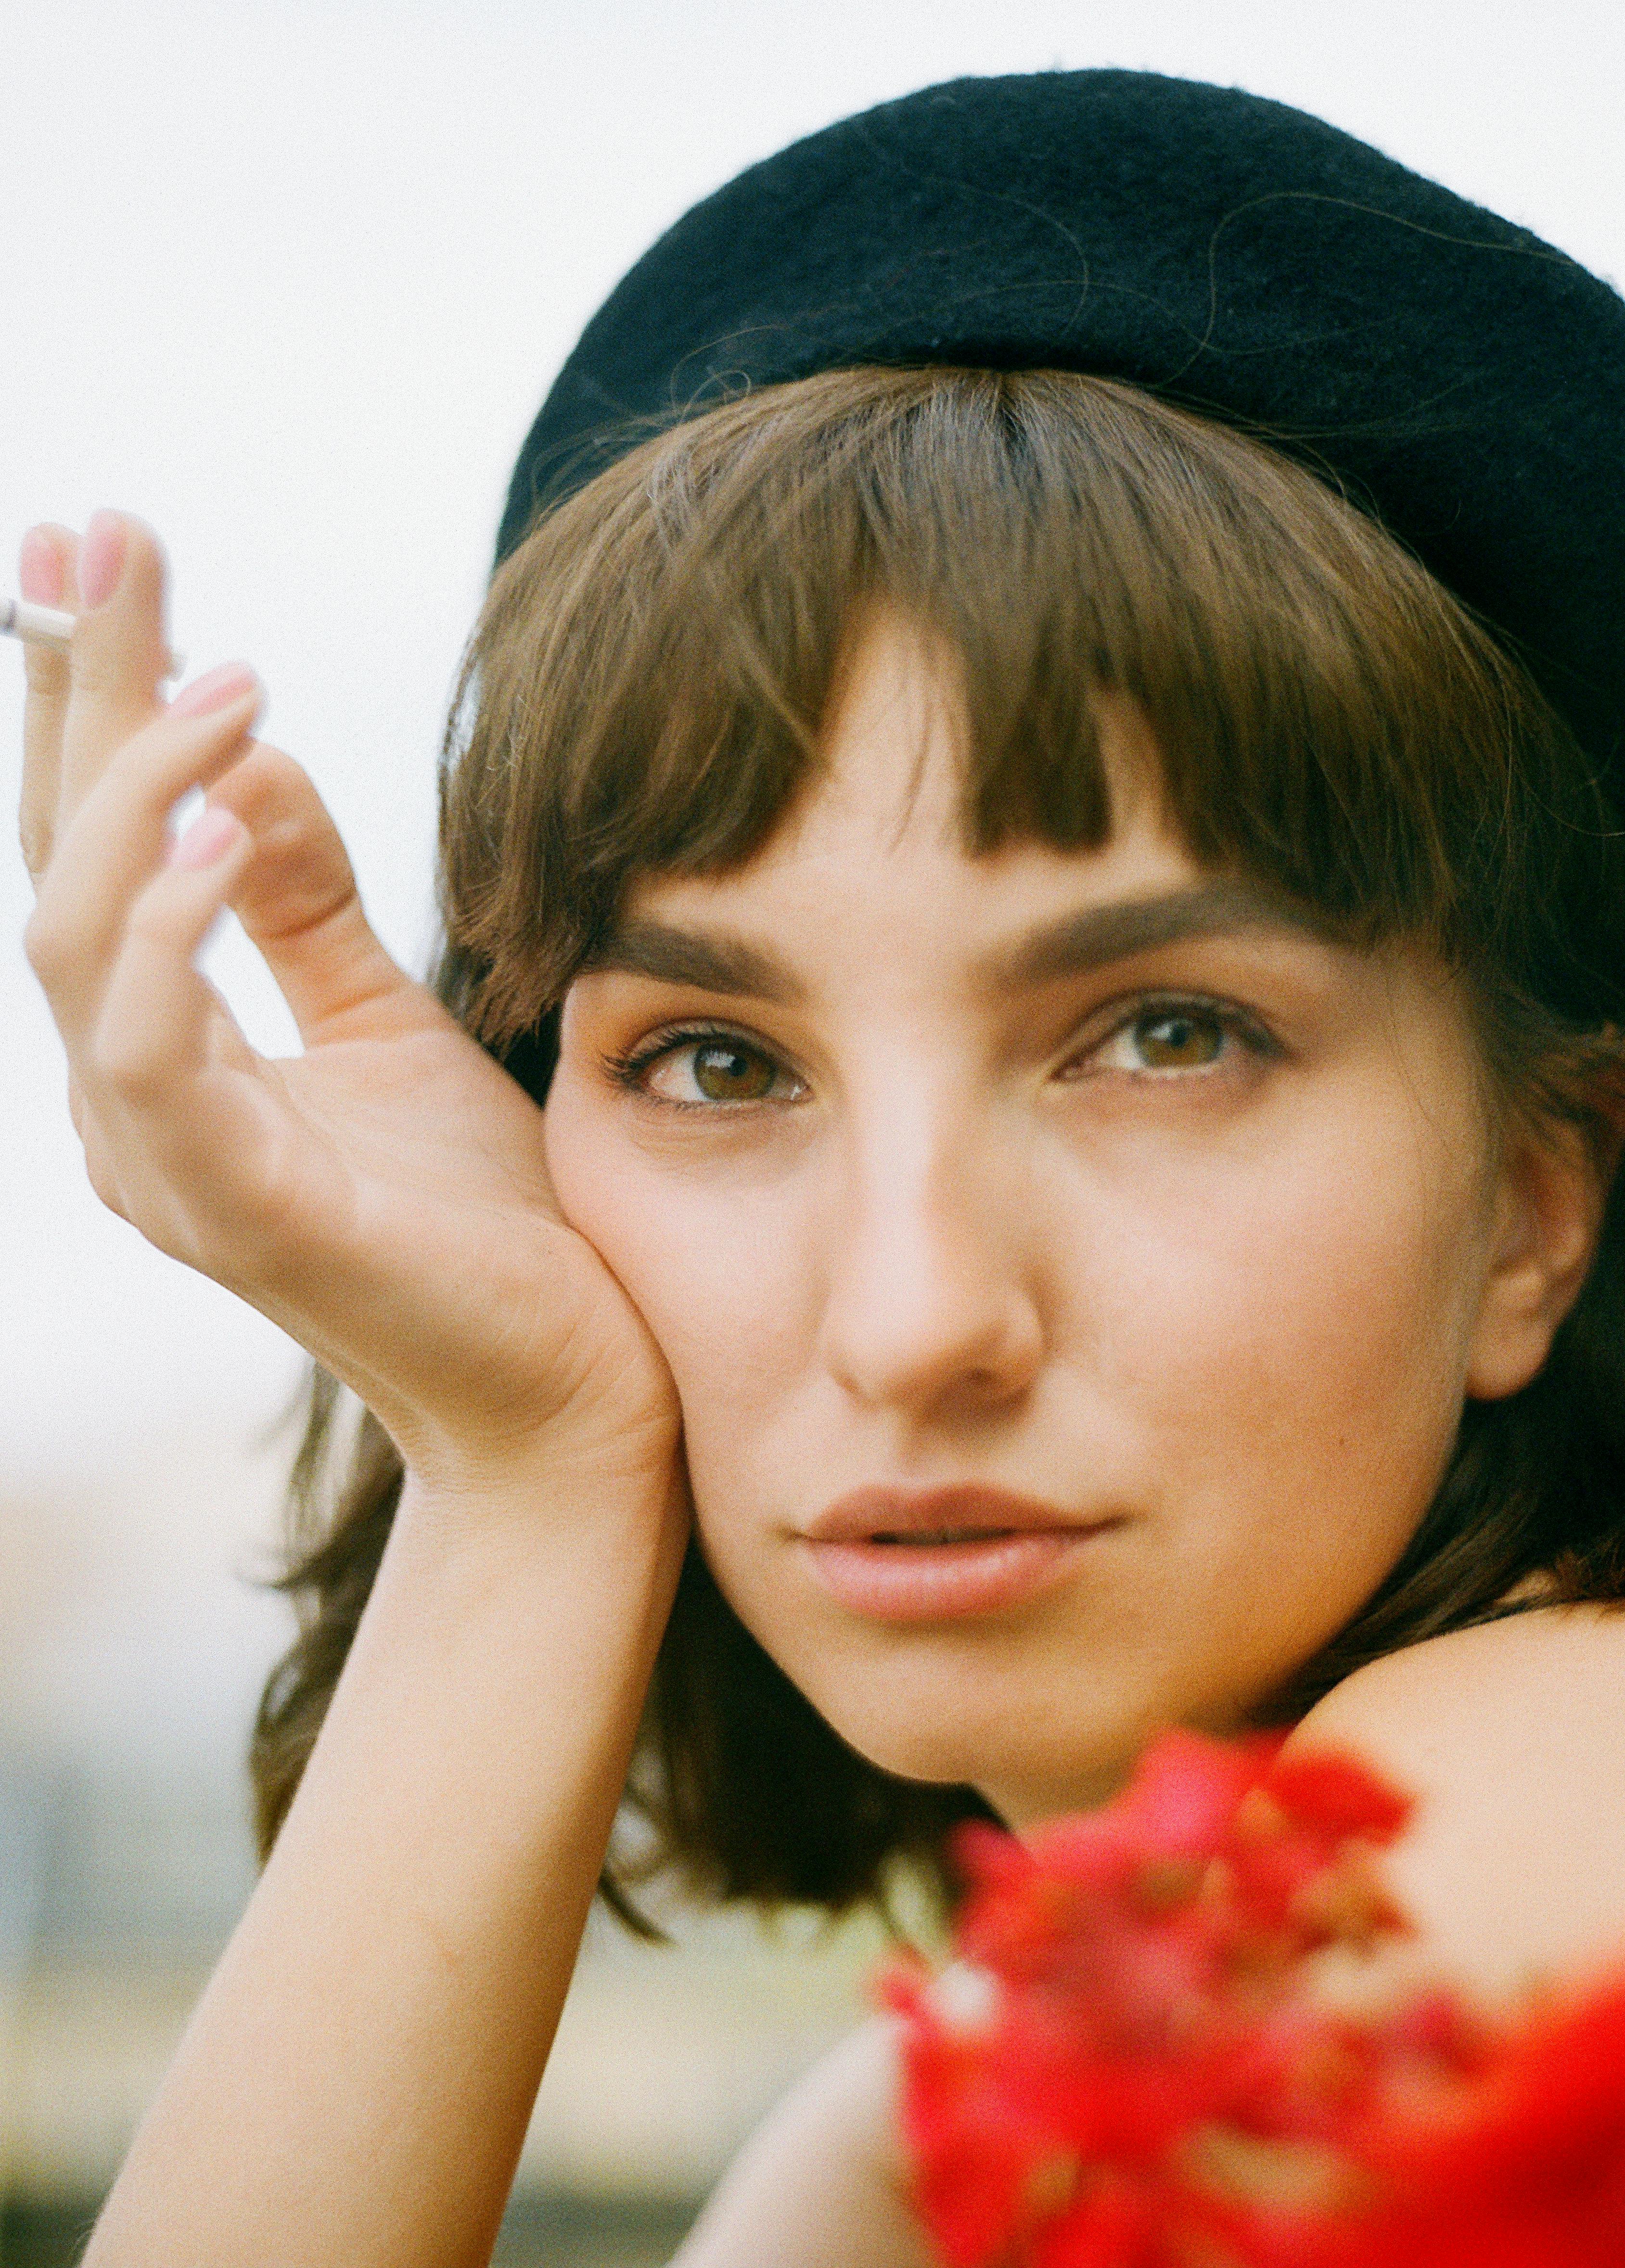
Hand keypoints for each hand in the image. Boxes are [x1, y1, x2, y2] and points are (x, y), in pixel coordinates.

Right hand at [18, 513, 680, 1495]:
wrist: (571, 1386)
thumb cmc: (487, 1219)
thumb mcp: (391, 1023)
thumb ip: (306, 903)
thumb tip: (238, 758)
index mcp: (164, 1055)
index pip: (105, 844)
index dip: (91, 695)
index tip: (106, 547)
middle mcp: (134, 1103)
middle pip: (61, 862)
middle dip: (74, 694)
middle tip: (102, 532)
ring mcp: (172, 1164)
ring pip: (75, 944)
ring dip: (131, 795)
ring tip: (217, 677)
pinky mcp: (247, 1214)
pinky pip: (159, 1056)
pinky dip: (171, 937)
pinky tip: (221, 831)